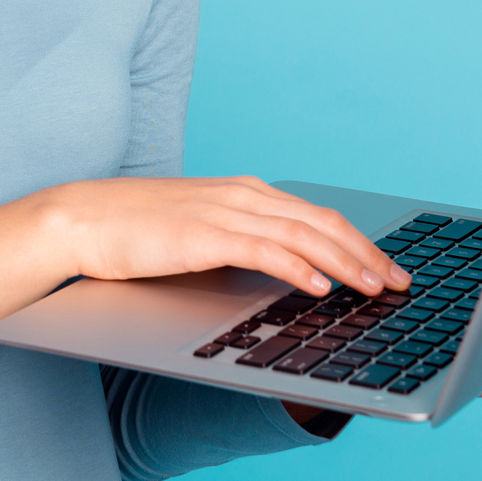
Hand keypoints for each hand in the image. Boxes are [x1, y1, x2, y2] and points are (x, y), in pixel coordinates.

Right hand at [41, 176, 410, 298]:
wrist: (82, 220)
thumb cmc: (137, 232)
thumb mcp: (202, 233)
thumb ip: (242, 244)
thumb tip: (285, 272)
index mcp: (246, 193)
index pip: (317, 216)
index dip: (359, 242)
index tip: (388, 268)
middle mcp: (243, 195)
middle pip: (321, 222)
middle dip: (367, 253)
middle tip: (400, 282)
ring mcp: (224, 212)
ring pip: (302, 235)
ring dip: (345, 262)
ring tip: (374, 287)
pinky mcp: (204, 235)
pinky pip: (263, 249)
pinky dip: (298, 266)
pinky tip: (320, 286)